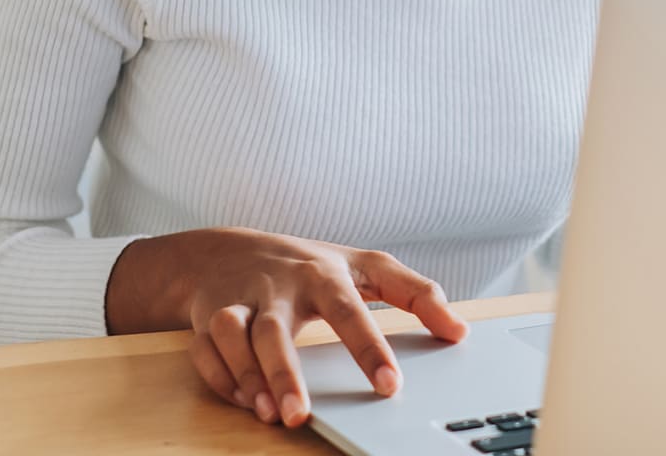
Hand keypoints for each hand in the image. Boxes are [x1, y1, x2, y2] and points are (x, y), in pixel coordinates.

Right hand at [182, 229, 468, 427]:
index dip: (370, 347)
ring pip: (234, 337)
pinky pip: (206, 352)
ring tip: (271, 413)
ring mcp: (237, 301)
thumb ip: (415, 293)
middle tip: (301, 414)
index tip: (390, 385)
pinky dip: (222, 379)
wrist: (224, 250)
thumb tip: (459, 330)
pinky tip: (246, 403)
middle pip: (277, 328)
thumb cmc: (306, 264)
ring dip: (248, 377)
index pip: (350, 310)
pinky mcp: (206, 319)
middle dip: (285, 372)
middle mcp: (277, 287)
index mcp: (322, 274)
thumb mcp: (365, 266)